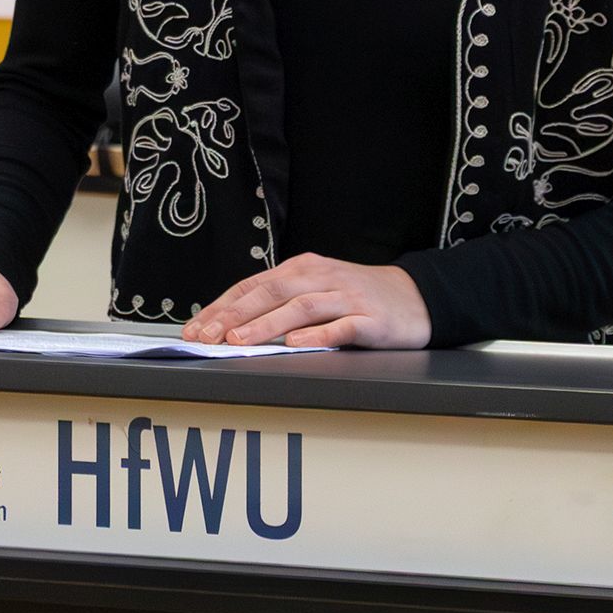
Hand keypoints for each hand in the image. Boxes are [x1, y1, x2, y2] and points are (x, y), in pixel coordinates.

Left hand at [183, 254, 430, 349]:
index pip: (252, 285)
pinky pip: (341, 326)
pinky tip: (297, 344)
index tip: (196, 328)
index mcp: (302, 269)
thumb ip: (281, 300)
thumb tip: (231, 323)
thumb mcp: (316, 288)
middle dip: (234, 316)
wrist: (416, 298)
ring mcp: (347, 297)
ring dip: (266, 325)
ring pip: (300, 307)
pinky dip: (317, 335)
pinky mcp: (371, 319)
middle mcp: (321, 277)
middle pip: (270, 292)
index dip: (221, 307)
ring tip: (241, 341)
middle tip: (208, 337)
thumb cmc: (357, 296)